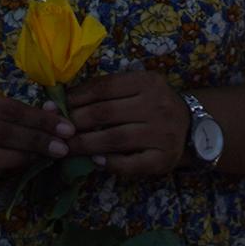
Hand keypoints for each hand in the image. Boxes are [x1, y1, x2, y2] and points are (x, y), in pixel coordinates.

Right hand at [0, 87, 71, 193]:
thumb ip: (23, 112)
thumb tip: (56, 111)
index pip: (10, 109)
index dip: (41, 120)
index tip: (67, 129)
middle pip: (1, 133)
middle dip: (36, 141)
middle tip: (62, 148)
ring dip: (20, 159)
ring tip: (41, 158)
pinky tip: (10, 173)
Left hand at [65, 70, 189, 178]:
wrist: (192, 128)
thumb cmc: (153, 107)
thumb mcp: (136, 89)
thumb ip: (103, 93)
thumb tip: (57, 103)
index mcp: (148, 82)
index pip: (104, 87)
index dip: (74, 98)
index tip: (52, 108)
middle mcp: (158, 105)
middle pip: (105, 113)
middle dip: (73, 123)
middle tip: (55, 131)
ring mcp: (162, 133)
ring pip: (114, 139)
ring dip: (84, 145)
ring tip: (65, 148)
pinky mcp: (163, 158)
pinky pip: (130, 163)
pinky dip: (109, 163)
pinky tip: (95, 162)